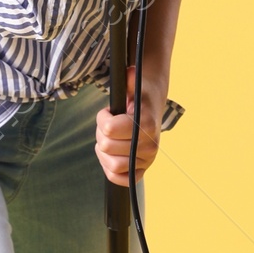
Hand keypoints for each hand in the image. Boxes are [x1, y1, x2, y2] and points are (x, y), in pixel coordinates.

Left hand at [95, 65, 166, 186]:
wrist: (152, 110)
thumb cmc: (139, 97)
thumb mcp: (134, 85)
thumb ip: (129, 80)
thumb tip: (128, 73)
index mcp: (147, 124)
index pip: (109, 129)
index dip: (102, 118)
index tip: (108, 112)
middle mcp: (150, 145)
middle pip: (106, 146)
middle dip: (101, 134)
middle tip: (108, 126)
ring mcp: (147, 160)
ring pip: (111, 165)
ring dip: (104, 152)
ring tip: (110, 140)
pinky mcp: (142, 171)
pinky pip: (119, 179)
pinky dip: (110, 170)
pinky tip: (112, 155)